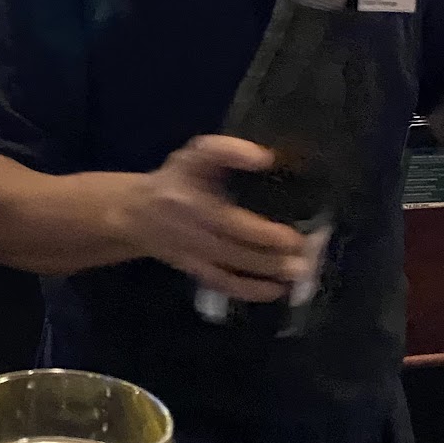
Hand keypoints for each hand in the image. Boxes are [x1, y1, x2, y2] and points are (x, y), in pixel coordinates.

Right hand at [124, 135, 314, 302]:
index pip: (230, 221)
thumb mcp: (196, 154)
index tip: (293, 235)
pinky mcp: (194, 271)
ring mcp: (192, 255)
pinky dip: (250, 291)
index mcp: (193, 201)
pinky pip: (223, 285)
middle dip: (273, 257)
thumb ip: (227, 151)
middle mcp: (191, 231)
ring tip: (299, 273)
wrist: (136, 212)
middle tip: (307, 257)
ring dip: (266, 274)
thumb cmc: (176, 178)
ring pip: (231, 270)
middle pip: (235, 250)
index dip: (263, 233)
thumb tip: (265, 158)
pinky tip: (276, 290)